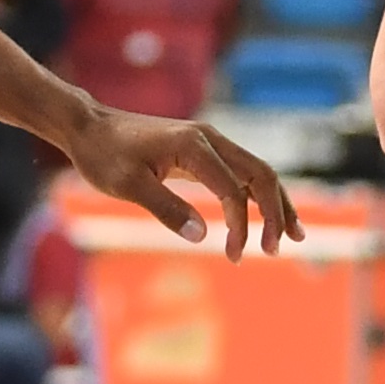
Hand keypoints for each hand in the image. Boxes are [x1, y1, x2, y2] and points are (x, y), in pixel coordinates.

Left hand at [67, 106, 301, 257]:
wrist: (89, 127)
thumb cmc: (104, 156)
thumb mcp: (128, 186)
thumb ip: (166, 209)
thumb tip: (202, 237)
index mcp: (193, 146)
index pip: (233, 191)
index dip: (240, 226)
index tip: (233, 256)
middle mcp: (209, 139)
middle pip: (261, 175)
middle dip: (276, 213)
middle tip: (276, 250)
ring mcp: (209, 142)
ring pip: (258, 172)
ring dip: (277, 203)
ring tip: (295, 237)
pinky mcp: (204, 150)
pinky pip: (242, 172)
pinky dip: (260, 195)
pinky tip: (270, 216)